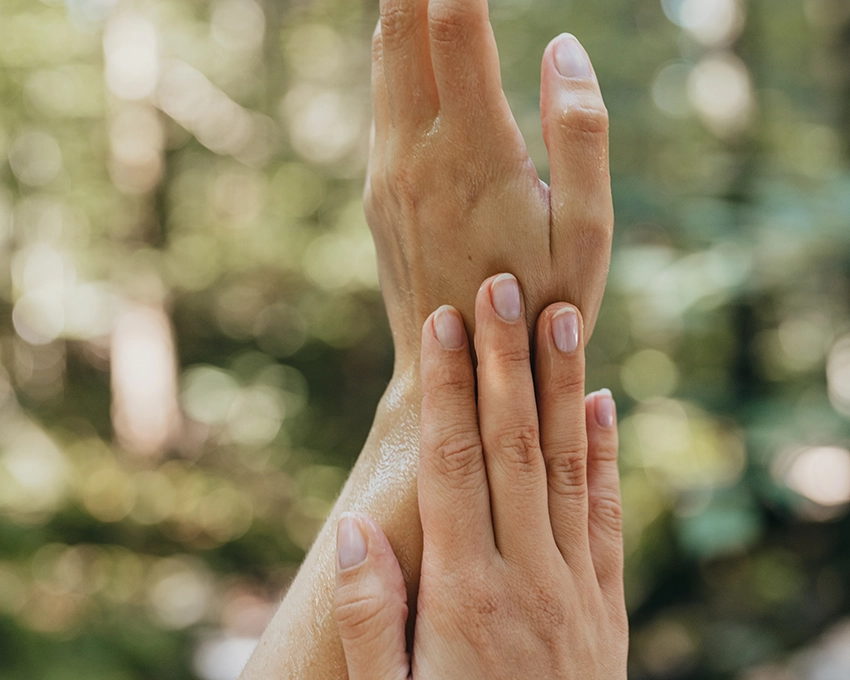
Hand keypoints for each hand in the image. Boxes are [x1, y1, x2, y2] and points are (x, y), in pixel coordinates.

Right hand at [333, 274, 627, 677]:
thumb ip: (370, 617)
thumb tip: (354, 529)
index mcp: (462, 591)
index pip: (454, 464)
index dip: (451, 389)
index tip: (445, 325)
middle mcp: (525, 573)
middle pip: (511, 446)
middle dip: (505, 360)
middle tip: (503, 286)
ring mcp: (575, 585)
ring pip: (565, 465)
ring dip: (561, 387)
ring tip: (560, 318)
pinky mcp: (607, 603)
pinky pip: (607, 514)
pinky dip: (605, 454)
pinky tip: (604, 403)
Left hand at [367, 5, 612, 368]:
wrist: (454, 373)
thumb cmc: (535, 309)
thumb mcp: (586, 231)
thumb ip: (580, 132)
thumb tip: (560, 46)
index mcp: (473, 152)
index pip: (454, 24)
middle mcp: (414, 153)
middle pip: (402, 27)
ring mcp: (387, 172)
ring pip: (383, 60)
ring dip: (400, 4)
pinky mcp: (379, 191)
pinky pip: (382, 100)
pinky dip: (395, 51)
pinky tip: (410, 32)